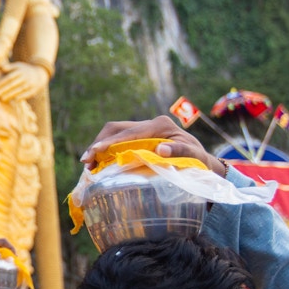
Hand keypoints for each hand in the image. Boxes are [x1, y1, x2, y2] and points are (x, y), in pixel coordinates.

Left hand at [0, 61, 48, 102]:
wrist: (40, 74)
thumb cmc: (24, 70)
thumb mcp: (18, 66)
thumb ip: (9, 67)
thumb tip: (0, 67)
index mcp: (20, 71)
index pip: (9, 78)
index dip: (1, 83)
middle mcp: (25, 77)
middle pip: (13, 84)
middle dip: (4, 90)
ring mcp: (30, 84)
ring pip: (19, 90)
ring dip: (11, 95)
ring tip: (3, 99)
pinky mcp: (34, 90)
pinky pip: (27, 94)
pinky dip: (22, 97)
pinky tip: (15, 101)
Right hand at [79, 116, 219, 172]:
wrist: (202, 162)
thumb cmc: (198, 161)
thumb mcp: (194, 156)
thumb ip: (179, 152)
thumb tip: (161, 150)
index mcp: (160, 125)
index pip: (130, 132)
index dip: (110, 142)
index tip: (94, 152)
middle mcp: (150, 123)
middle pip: (116, 127)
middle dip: (99, 143)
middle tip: (86, 162)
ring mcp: (143, 129)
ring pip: (114, 132)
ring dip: (99, 146)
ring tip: (88, 165)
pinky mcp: (139, 137)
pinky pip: (117, 140)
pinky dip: (105, 150)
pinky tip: (98, 163)